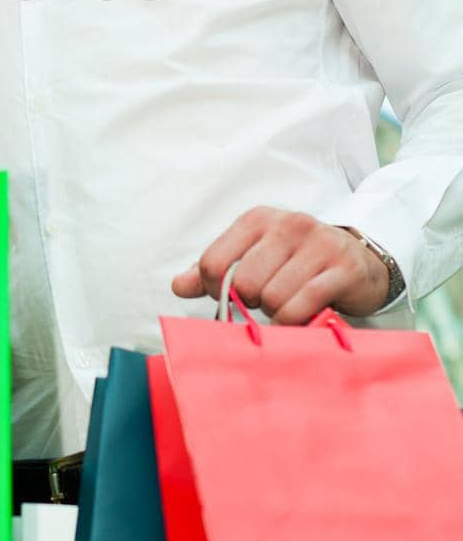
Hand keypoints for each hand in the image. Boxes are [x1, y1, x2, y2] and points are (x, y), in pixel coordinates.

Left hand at [170, 207, 391, 321]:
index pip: (213, 262)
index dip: (216, 290)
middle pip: (244, 283)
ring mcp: (318, 244)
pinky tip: (304, 314)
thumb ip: (215, 270)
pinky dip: (296, 320)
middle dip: (252, 302)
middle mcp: (288, 225)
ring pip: (273, 298)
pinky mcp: (342, 269)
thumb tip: (178, 285)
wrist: (362, 261)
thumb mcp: (254, 255)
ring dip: (277, 313)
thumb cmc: (298, 261)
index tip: (232, 296)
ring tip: (289, 303)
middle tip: (267, 300)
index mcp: (258, 219)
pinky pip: (302, 307)